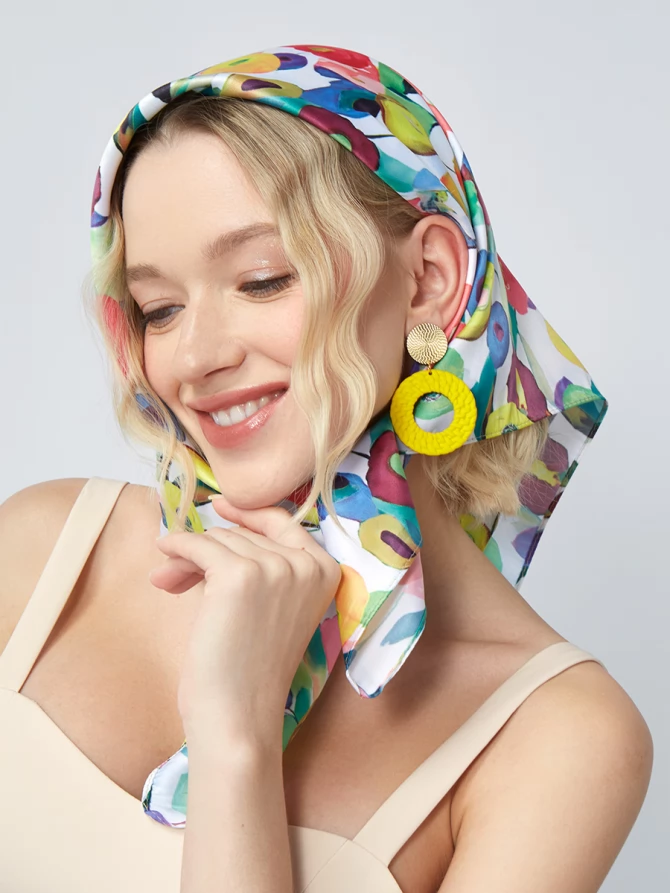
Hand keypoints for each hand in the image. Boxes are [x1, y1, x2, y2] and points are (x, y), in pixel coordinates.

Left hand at [148, 495, 341, 737]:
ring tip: (171, 586)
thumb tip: (211, 527)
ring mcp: (276, 567)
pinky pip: (198, 544)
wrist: (240, 715)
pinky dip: (177, 548)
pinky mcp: (239, 575)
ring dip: (188, 558)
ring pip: (219, 539)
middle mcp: (307, 564)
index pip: (284, 522)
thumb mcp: (274, 607)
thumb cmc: (252, 670)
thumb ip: (263, 566)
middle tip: (179, 580)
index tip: (219, 506)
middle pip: (244, 533)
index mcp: (327, 571)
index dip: (249, 514)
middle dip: (209, 551)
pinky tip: (163, 556)